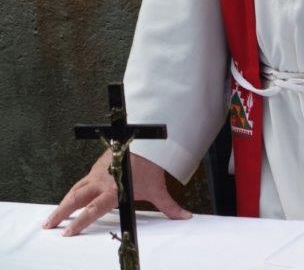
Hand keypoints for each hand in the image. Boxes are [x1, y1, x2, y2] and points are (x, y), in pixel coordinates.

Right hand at [42, 150, 191, 235]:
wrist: (147, 139)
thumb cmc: (152, 164)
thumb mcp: (158, 188)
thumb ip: (169, 206)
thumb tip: (185, 217)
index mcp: (114, 190)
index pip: (93, 210)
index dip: (80, 223)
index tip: (68, 234)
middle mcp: (102, 180)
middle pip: (75, 198)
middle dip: (61, 213)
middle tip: (49, 225)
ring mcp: (98, 171)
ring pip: (76, 187)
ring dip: (63, 201)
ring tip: (53, 215)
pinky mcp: (98, 164)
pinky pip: (83, 179)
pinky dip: (73, 190)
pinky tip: (70, 197)